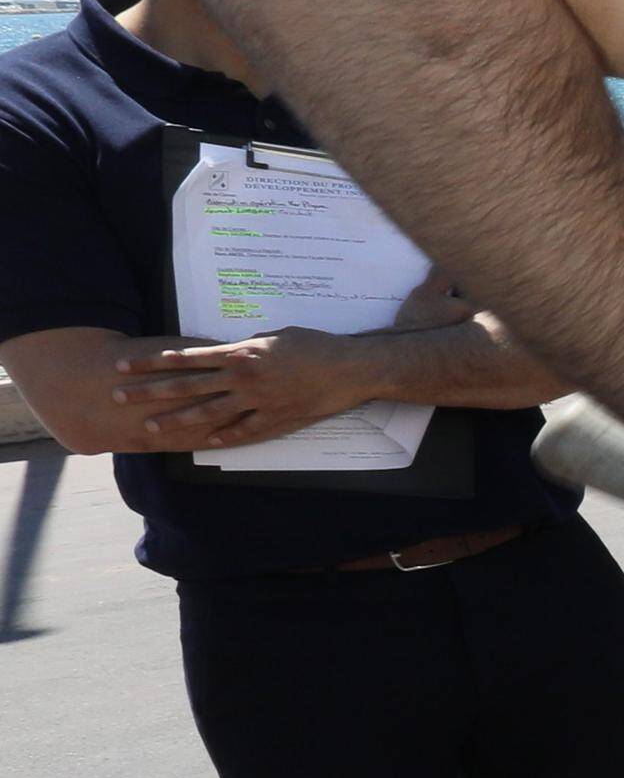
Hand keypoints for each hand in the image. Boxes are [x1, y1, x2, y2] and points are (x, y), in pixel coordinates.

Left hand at [106, 327, 375, 451]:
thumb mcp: (276, 335)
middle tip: (118, 396)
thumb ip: (249, 345)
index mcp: (241, 353)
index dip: (151, 362)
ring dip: (175, 420)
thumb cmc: (316, 345)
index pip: (185, 358)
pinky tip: (206, 442)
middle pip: (186, 386)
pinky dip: (224, 436)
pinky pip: (243, 430)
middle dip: (148, 392)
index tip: (125, 366)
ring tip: (150, 426)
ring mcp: (258, 402)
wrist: (351, 369)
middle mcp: (243, 378)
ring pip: (207, 412)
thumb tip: (233, 349)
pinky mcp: (276, 419)